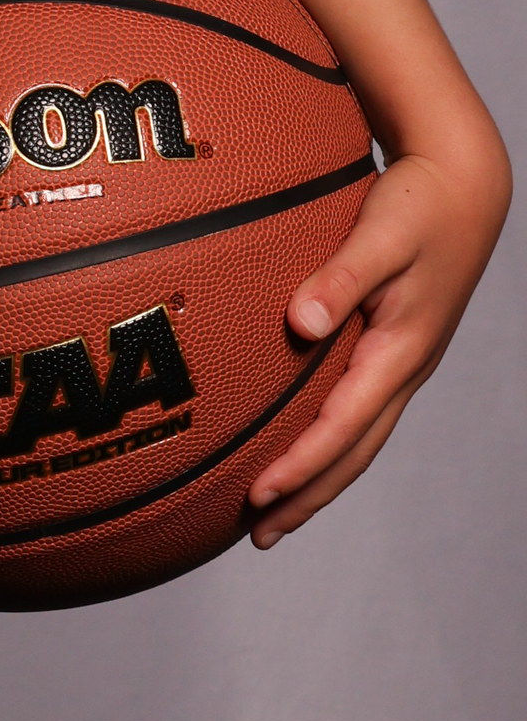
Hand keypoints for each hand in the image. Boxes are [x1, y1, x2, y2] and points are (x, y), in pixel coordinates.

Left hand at [247, 144, 508, 546]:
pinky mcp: (398, 347)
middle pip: (354, 452)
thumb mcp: (378, 236)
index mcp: (401, 350)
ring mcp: (405, 362)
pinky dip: (331, 442)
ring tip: (275, 512)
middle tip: (260, 535)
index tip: (257, 497)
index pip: (342, 426)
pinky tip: (302, 446)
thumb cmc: (418, 204)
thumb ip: (339, 279)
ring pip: (361, 439)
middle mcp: (406, 367)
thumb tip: (300, 323)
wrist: (463, 185)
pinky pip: (361, 412)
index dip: (299, 466)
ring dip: (320, 478)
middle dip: (309, 496)